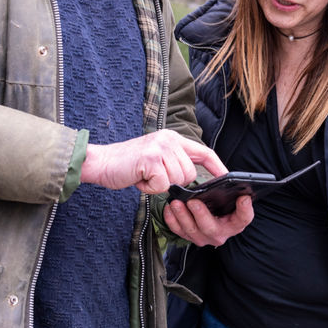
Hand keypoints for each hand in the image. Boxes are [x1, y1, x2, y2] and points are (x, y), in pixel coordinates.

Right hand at [81, 130, 228, 193]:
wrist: (100, 162)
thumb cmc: (128, 165)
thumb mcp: (156, 158)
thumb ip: (174, 162)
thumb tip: (192, 179)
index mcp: (172, 138)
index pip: (203, 152)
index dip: (217, 166)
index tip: (227, 177)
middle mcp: (169, 139)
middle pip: (190, 173)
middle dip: (173, 182)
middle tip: (153, 177)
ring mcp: (160, 148)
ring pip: (177, 180)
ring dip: (159, 186)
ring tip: (145, 176)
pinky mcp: (151, 159)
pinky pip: (162, 185)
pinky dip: (149, 189)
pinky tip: (139, 179)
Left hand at [163, 189, 253, 246]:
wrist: (208, 211)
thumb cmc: (220, 203)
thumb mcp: (228, 196)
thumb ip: (231, 189)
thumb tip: (231, 181)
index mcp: (235, 222)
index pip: (244, 218)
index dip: (245, 209)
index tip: (243, 198)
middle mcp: (220, 233)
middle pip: (211, 228)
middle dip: (201, 214)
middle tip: (193, 202)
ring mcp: (204, 236)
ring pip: (192, 231)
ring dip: (182, 216)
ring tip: (176, 203)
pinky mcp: (189, 236)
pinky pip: (179, 231)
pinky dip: (172, 220)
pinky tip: (169, 208)